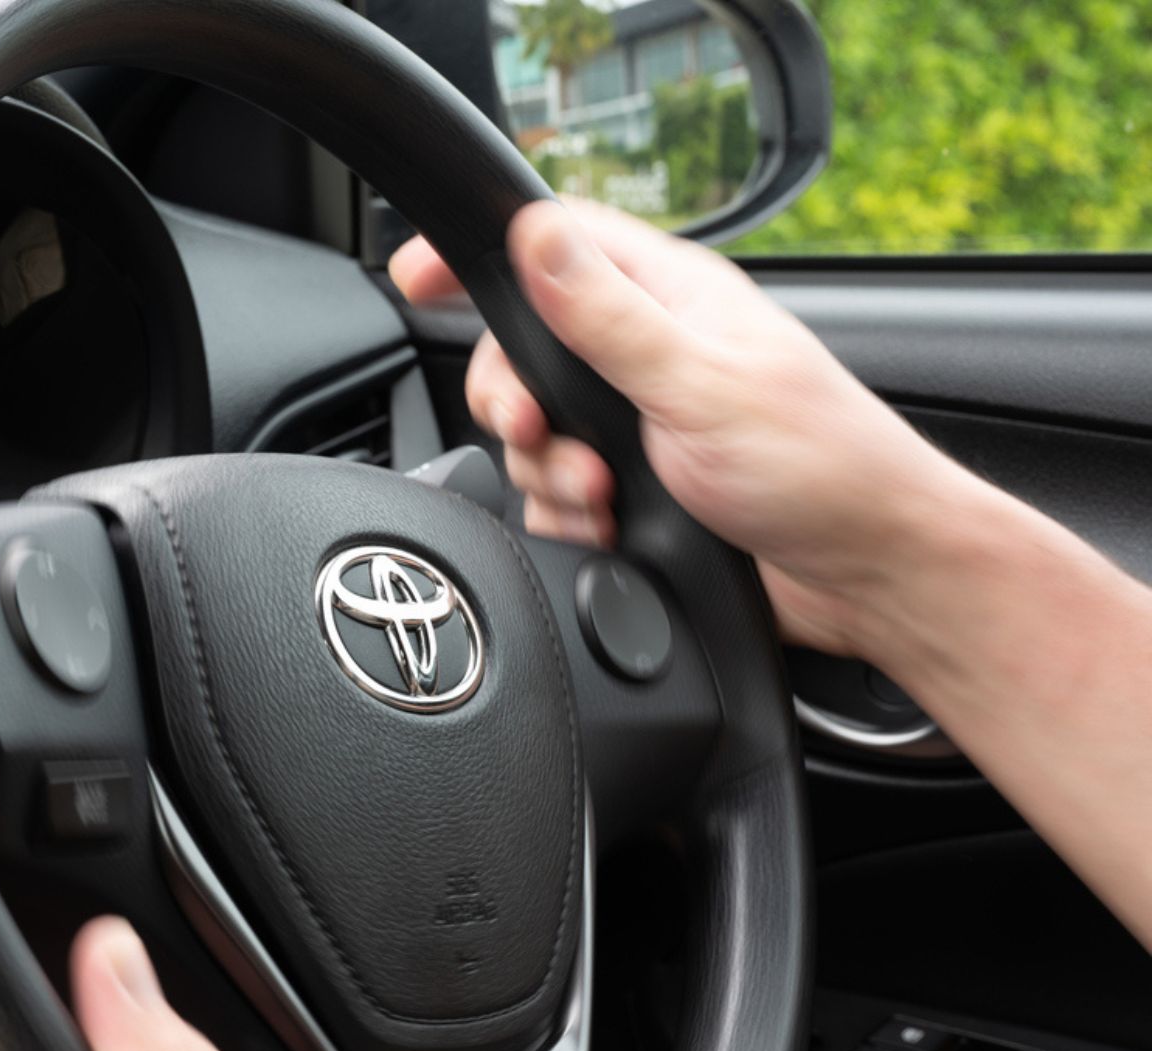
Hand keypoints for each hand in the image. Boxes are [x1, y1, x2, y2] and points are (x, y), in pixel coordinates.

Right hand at [389, 198, 972, 653]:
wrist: (870, 578)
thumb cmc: (823, 468)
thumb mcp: (701, 384)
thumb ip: (608, 317)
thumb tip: (535, 235)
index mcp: (672, 297)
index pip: (555, 242)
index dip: (483, 252)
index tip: (416, 278)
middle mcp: (650, 353)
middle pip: (522, 352)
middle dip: (514, 402)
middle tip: (537, 432)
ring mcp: (641, 424)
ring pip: (535, 435)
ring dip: (549, 473)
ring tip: (603, 497)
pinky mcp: (637, 489)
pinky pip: (557, 495)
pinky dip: (567, 519)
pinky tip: (607, 531)